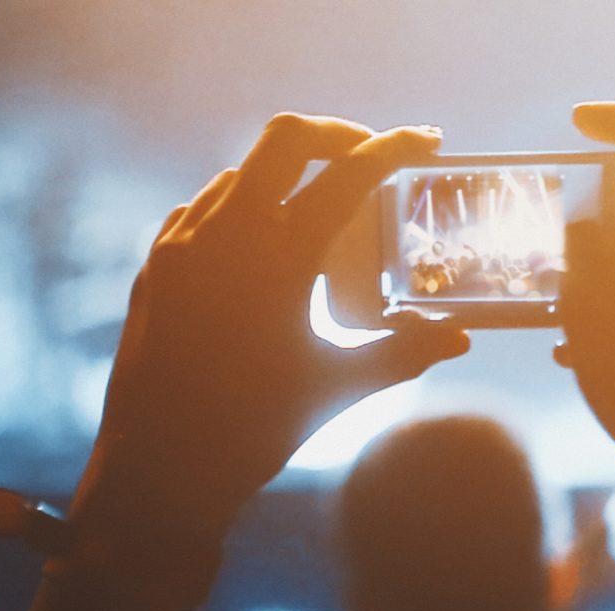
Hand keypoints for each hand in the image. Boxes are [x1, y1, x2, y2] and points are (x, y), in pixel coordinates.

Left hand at [74, 114, 469, 543]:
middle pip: (286, 139)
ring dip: (286, 178)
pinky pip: (201, 210)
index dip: (394, 148)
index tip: (427, 140)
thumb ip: (401, 353)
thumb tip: (459, 338)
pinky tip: (259, 247)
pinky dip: (240, 209)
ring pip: (239, 174)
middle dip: (336, 135)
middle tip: (371, 154)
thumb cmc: (252, 433)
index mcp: (278, 258)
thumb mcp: (336, 388)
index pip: (348, 176)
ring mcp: (181, 246)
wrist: (158, 471)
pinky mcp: (155, 267)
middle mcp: (224, 236)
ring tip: (320, 216)